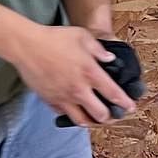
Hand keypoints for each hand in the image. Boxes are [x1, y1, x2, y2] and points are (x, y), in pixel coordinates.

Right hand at [6, 24, 135, 127]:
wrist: (26, 46)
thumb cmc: (54, 38)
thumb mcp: (82, 36)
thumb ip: (99, 49)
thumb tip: (109, 58)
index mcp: (90, 73)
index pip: (113, 94)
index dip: (125, 103)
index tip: (131, 107)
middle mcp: (79, 90)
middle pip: (101, 115)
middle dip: (110, 117)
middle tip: (113, 114)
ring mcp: (64, 98)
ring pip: (82, 121)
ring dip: (92, 121)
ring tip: (96, 118)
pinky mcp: (50, 101)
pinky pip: (64, 114)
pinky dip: (72, 114)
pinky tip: (75, 109)